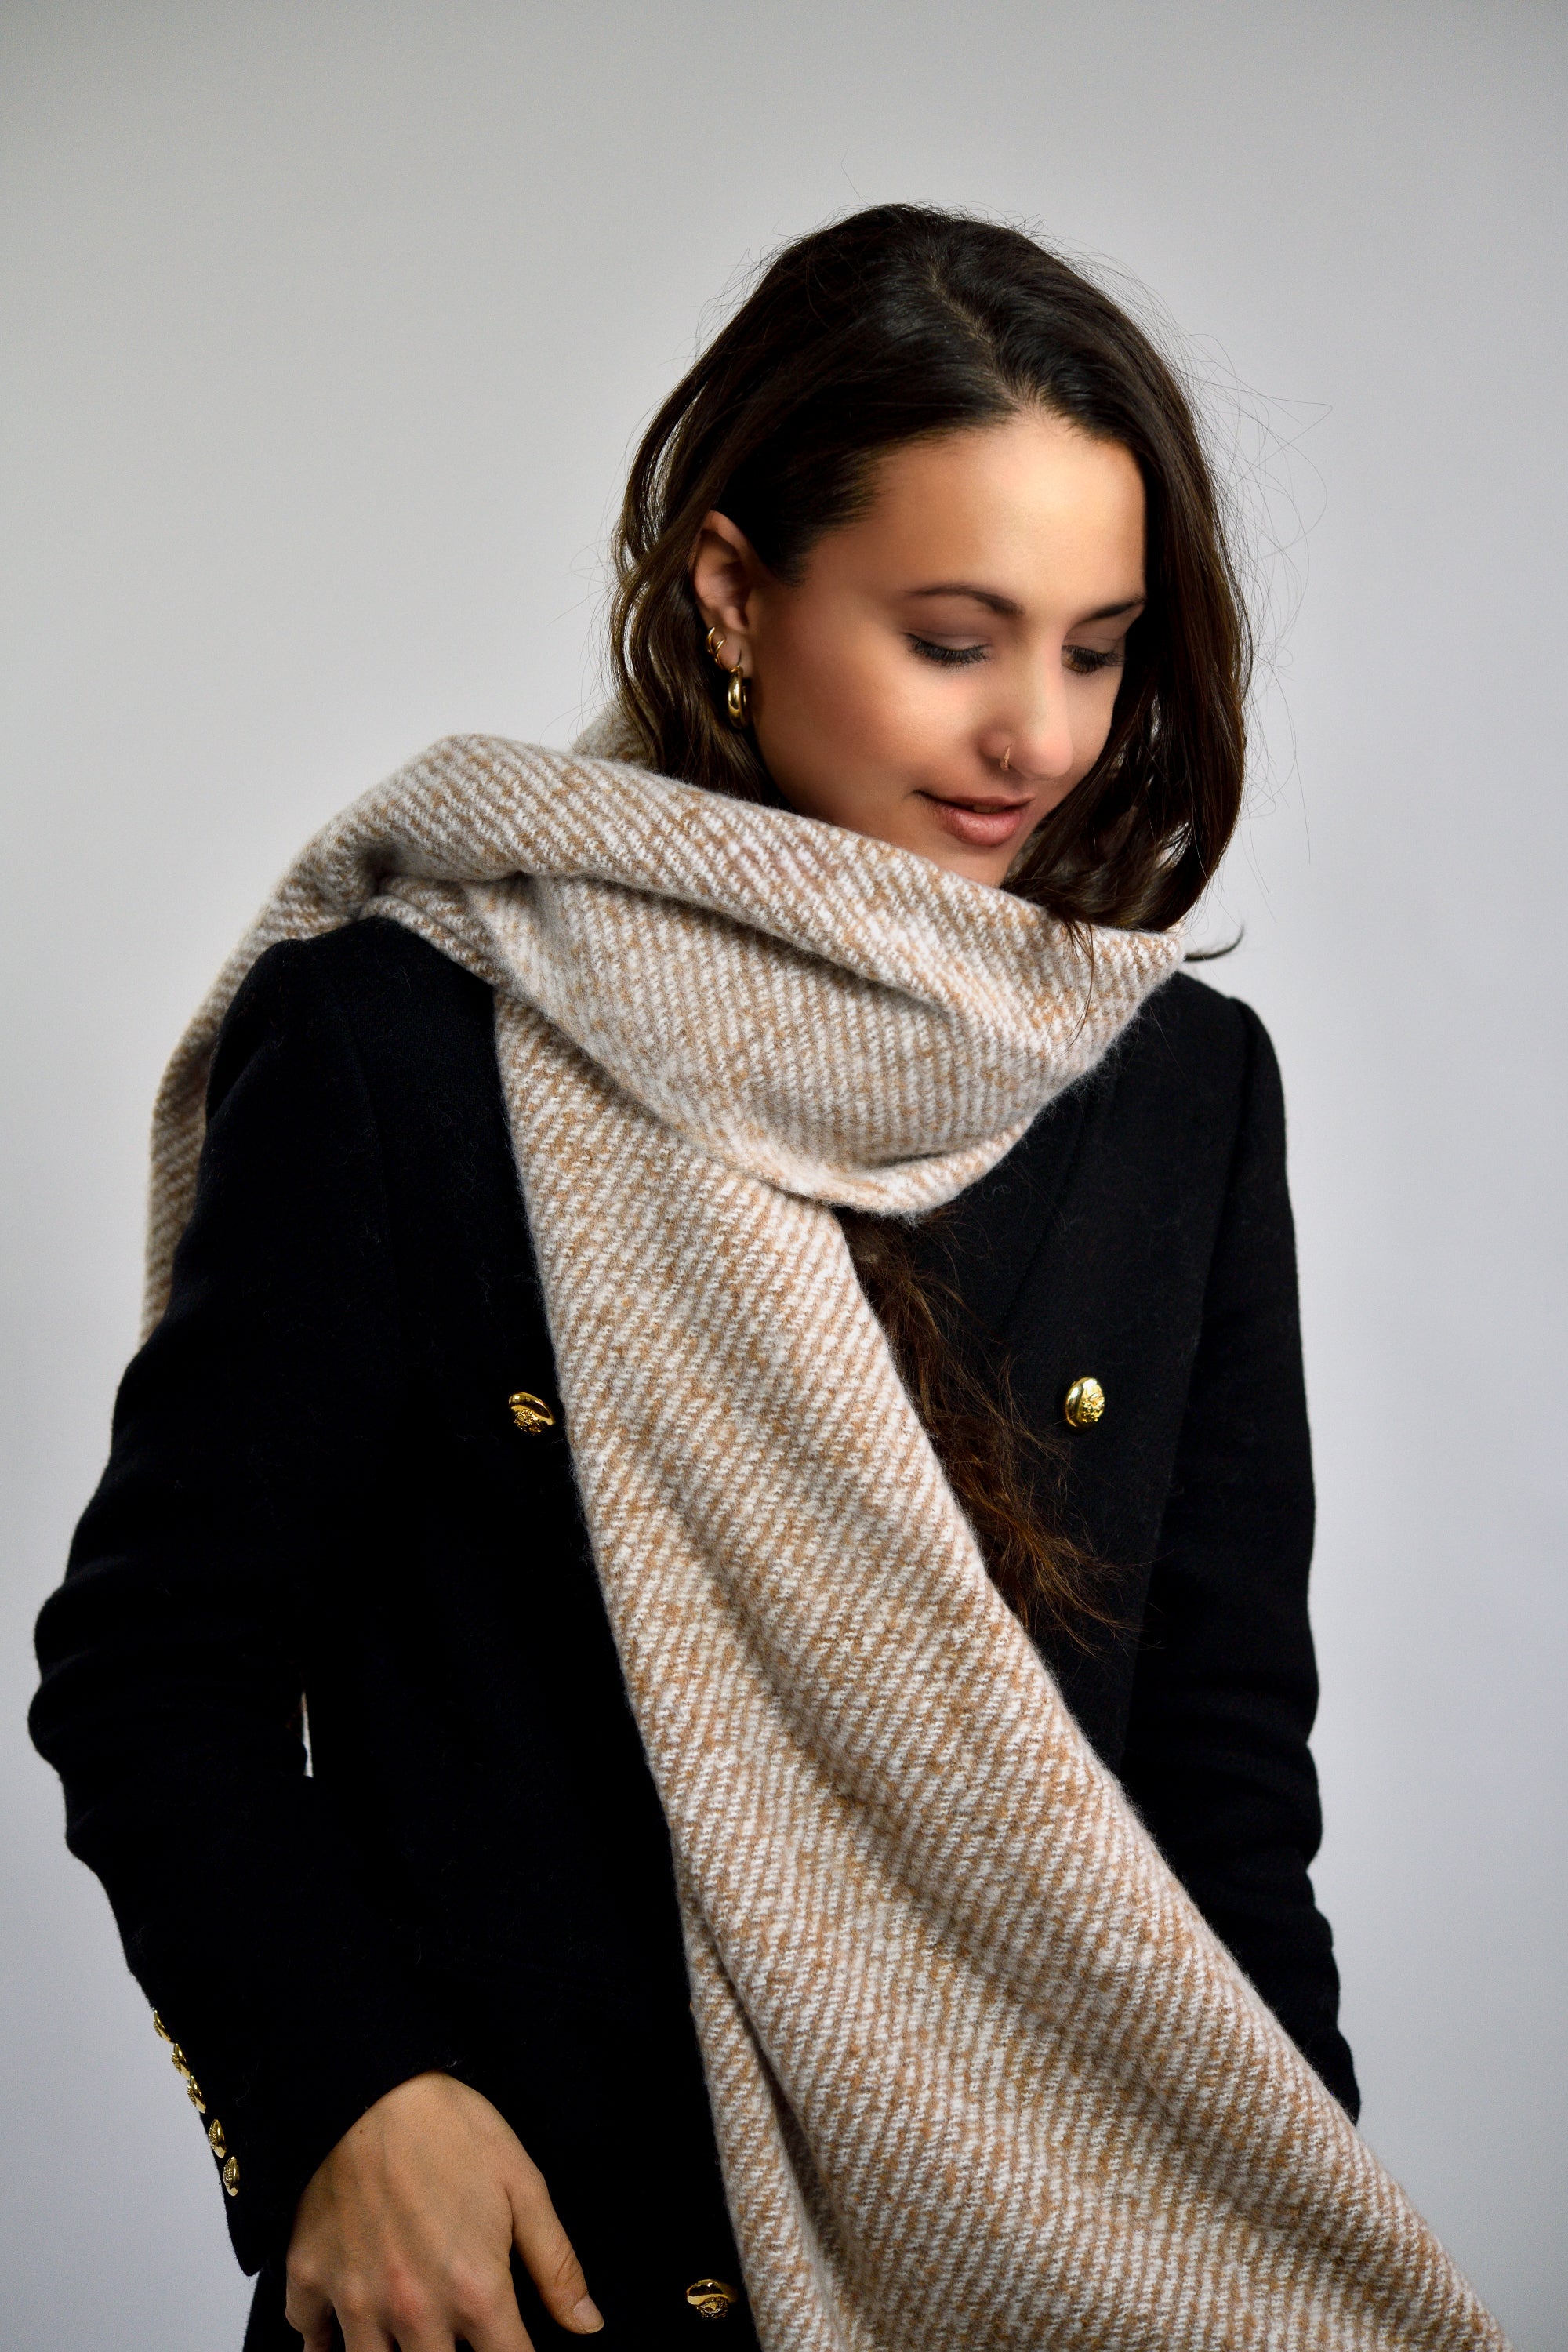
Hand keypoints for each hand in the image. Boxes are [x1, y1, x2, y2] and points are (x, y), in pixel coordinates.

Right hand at [284, 2071, 603, 2350]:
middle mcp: (415, 2310)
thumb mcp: (523, 2185)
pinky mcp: (308, 2279)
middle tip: (453, 2330)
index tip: (507, 2344)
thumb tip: (587, 2326)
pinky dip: (324, 2335)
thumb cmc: (450, 2128)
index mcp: (475, 2290)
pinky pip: (309, 2336)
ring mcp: (355, 2300)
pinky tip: (346, 2318)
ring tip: (404, 2329)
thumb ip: (556, 2266)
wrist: (370, 2084)